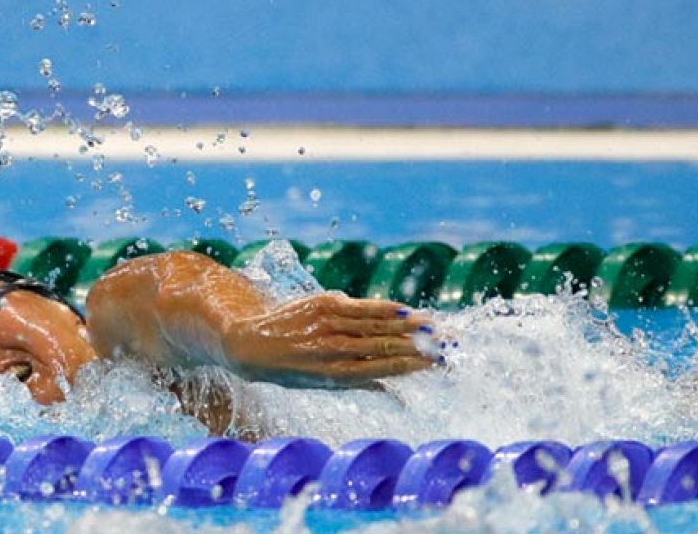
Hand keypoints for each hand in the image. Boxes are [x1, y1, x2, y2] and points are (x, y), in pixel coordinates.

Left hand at [220, 291, 436, 388]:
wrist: (249, 343)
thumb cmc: (292, 368)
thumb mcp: (325, 384)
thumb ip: (363, 382)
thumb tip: (398, 394)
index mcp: (336, 374)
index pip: (384, 367)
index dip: (413, 364)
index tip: (438, 363)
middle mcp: (334, 349)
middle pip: (386, 344)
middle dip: (420, 344)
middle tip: (448, 344)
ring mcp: (329, 323)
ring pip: (377, 324)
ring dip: (409, 325)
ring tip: (435, 326)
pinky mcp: (324, 303)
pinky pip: (361, 306)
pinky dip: (385, 309)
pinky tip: (404, 311)